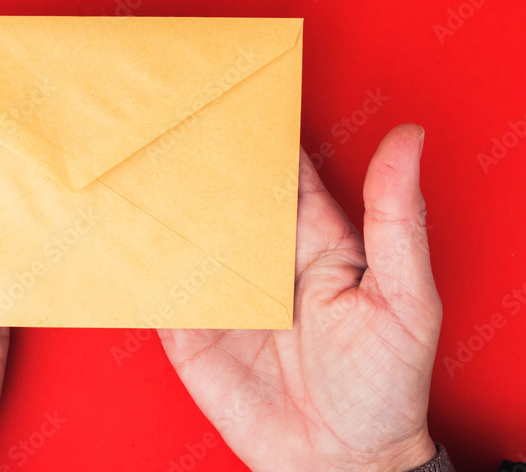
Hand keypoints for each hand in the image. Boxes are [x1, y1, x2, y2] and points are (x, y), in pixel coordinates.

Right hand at [160, 124, 441, 471]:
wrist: (336, 464)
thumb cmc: (383, 386)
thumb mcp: (404, 298)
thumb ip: (396, 221)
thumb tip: (409, 140)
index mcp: (315, 238)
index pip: (282, 173)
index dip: (260, 134)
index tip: (233, 92)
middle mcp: (264, 257)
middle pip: (224, 194)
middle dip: (198, 158)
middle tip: (165, 114)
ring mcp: (223, 291)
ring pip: (185, 231)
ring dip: (160, 200)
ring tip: (130, 158)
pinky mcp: (189, 328)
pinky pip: (158, 285)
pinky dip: (136, 258)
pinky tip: (116, 227)